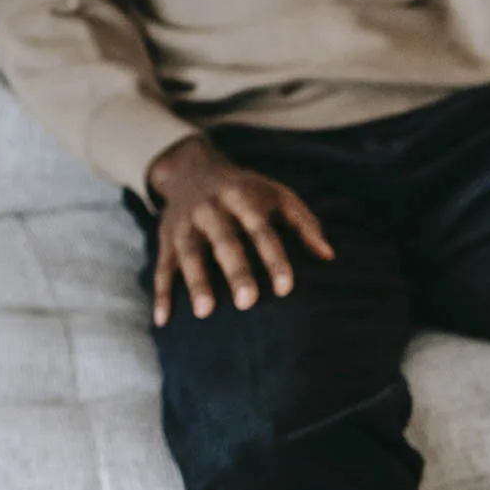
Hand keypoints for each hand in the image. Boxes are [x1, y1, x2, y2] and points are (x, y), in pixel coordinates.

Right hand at [145, 136, 333, 326]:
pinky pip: (161, 267)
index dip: (274, 258)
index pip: (261, 230)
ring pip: (189, 254)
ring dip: (197, 282)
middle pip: (224, 242)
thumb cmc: (248, 192)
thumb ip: (304, 223)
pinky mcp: (165, 239)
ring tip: (205, 313)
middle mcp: (211, 209)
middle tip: (247, 303)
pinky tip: (164, 320)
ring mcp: (185, 224)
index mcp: (242, 198)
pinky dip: (161, 294)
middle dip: (236, 271)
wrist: (192, 169)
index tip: (286, 288)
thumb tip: (329, 256)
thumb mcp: (279, 196)